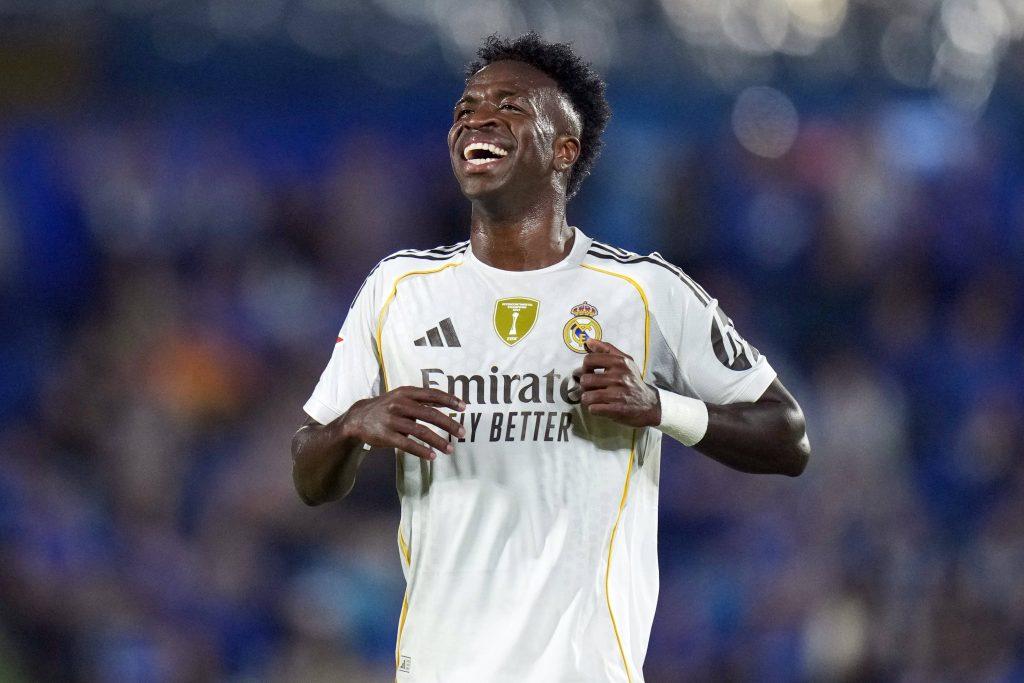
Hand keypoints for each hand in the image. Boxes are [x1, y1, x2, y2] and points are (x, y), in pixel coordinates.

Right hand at [344, 387, 466, 460]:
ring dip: (438, 441)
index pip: (432, 394)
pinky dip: (421, 451)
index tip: (463, 407)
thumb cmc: (387, 407)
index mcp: (406, 392)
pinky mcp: (386, 436)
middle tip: (462, 433)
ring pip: (420, 431)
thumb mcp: (401, 397)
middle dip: (449, 424)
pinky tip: (432, 456)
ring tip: (450, 449)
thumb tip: (448, 404)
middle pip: (430, 414)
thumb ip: (421, 400)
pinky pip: (407, 444)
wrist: (358, 418)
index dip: (449, 400)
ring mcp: (392, 420)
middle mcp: (399, 404)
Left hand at [574, 339, 660, 427]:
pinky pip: (593, 409)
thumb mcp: (624, 361)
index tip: (590, 372)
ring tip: (595, 398)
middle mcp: (619, 377)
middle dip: (585, 386)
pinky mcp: (617, 409)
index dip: (585, 367)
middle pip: (585, 380)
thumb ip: (606, 349)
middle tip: (592, 387)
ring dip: (588, 399)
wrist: (649, 403)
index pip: (589, 359)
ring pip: (587, 396)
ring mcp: (618, 394)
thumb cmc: (632, 380)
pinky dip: (594, 409)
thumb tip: (588, 341)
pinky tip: (601, 406)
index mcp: (620, 362)